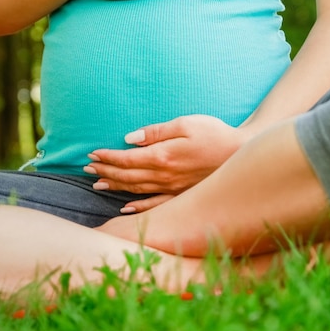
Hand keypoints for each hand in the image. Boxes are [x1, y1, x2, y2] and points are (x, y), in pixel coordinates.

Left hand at [84, 115, 246, 209]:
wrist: (241, 154)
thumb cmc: (214, 133)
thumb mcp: (186, 123)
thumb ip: (157, 132)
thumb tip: (130, 139)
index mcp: (163, 156)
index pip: (127, 160)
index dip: (108, 158)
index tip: (92, 155)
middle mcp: (165, 176)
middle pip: (128, 176)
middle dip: (106, 172)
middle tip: (88, 169)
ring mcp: (173, 189)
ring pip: (137, 190)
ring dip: (116, 187)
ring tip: (97, 184)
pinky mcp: (183, 195)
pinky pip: (155, 205)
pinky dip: (138, 207)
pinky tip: (126, 207)